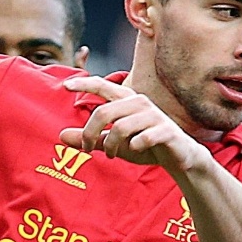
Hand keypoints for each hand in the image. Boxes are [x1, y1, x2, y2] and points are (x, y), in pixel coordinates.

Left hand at [60, 76, 206, 170]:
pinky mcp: (166, 131)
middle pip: (104, 112)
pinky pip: (142, 138)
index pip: (103, 86)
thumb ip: (90, 139)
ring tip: (112, 155)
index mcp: (127, 101)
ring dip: (111, 145)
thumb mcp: (113, 143)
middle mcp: (139, 103)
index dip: (84, 84)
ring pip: (120, 127)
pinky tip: (136, 150)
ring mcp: (154, 116)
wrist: (180, 158)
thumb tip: (61, 136)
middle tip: (87, 148)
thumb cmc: (144, 146)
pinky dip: (135, 148)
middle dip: (90, 133)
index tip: (65, 86)